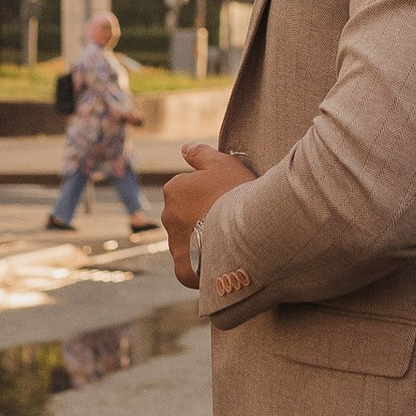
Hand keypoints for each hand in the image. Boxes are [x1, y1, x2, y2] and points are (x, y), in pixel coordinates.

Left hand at [164, 140, 254, 289]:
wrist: (247, 229)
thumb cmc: (236, 192)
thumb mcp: (222, 163)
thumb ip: (200, 154)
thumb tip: (184, 148)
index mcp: (174, 190)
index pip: (186, 191)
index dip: (208, 194)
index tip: (227, 198)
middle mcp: (168, 216)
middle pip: (184, 216)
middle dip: (201, 218)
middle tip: (229, 220)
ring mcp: (174, 244)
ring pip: (186, 241)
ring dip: (201, 241)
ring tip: (229, 243)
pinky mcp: (183, 268)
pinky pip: (188, 268)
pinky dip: (199, 267)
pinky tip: (217, 263)